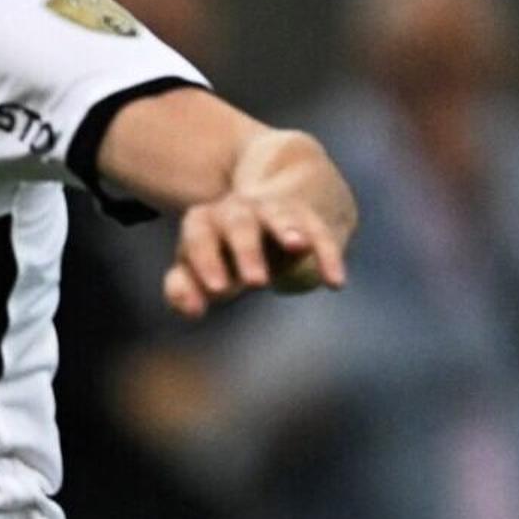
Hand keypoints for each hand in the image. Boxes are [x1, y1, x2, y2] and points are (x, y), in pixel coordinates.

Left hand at [165, 186, 348, 319]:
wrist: (269, 208)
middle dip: (246, 250)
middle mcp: (237, 209)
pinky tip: (335, 283)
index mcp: (204, 221)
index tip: (219, 290)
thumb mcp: (197, 268)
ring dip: (287, 230)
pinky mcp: (307, 217)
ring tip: (298, 246)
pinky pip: (319, 233)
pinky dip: (328, 256)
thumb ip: (182, 289)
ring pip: (279, 216)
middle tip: (255, 283)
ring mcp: (273, 209)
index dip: (206, 260)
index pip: (198, 235)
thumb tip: (193, 310)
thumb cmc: (222, 251)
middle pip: (239, 223)